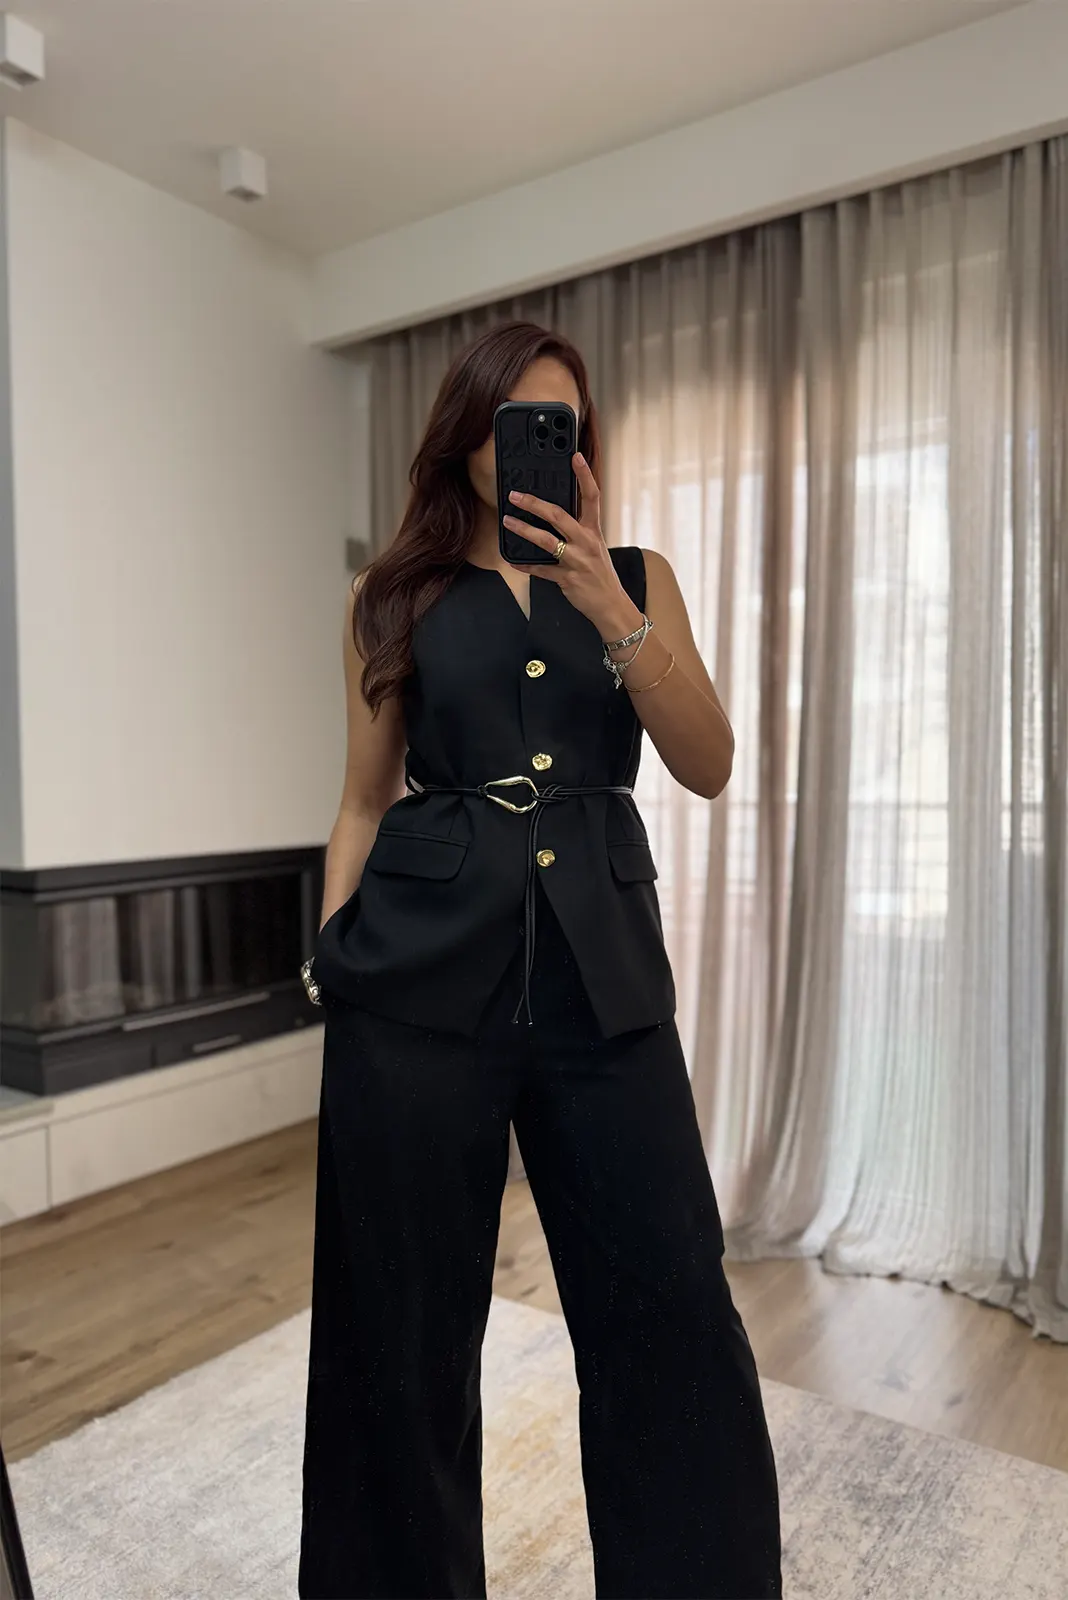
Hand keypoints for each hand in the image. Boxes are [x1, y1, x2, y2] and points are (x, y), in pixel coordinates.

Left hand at [501, 454, 642, 640]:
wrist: (611, 605)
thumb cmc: (601, 575)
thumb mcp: (595, 547)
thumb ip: (579, 531)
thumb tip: (554, 516)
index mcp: (594, 531)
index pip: (592, 497)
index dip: (584, 475)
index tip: (575, 457)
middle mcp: (586, 543)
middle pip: (559, 516)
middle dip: (534, 504)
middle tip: (516, 495)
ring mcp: (576, 561)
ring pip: (546, 541)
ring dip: (523, 530)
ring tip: (507, 522)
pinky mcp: (567, 579)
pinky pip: (541, 570)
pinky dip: (525, 566)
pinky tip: (512, 561)